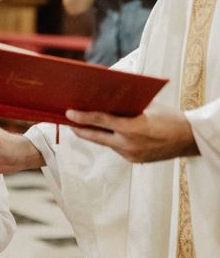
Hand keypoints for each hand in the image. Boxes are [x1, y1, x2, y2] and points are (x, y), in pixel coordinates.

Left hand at [66, 108, 198, 162]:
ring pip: (106, 143)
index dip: (82, 117)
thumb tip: (108, 96)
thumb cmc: (170, 118)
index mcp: (132, 127)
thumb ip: (128, 103)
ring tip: (86, 125)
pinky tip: (110, 133)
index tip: (68, 113)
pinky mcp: (133, 160)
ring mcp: (129, 154)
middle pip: (95, 137)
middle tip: (68, 122)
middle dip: (80, 129)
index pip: (100, 121)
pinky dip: (113, 140)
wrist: (189, 140)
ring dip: (97, 134)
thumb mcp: (149, 105)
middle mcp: (128, 144)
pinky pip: (117, 148)